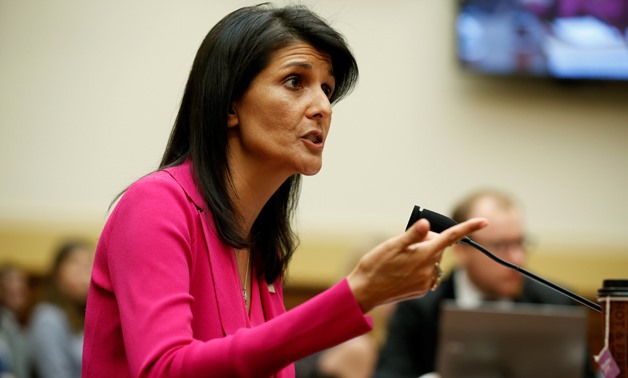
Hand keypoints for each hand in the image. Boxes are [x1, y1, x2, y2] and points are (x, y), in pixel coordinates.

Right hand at [346, 217, 486, 312]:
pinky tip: (402, 270)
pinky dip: (419, 267)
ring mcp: (426, 282)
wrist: (364, 292)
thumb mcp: (391, 245)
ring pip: (432, 260)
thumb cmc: (375, 265)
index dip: (468, 228)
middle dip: (427, 241)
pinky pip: (427, 273)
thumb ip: (412, 235)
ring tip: (400, 259)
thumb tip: (426, 224)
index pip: (450, 237)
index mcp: (424, 255)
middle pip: (438, 247)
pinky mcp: (421, 290)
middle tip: (405, 242)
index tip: (484, 221)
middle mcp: (429, 270)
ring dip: (423, 255)